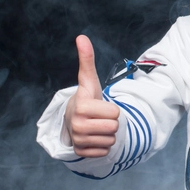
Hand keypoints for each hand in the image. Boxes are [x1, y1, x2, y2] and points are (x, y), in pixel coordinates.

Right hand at [64, 35, 119, 156]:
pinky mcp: (82, 153)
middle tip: (100, 117)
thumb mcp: (89, 80)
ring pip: (111, 140)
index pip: (116, 112)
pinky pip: (105, 151)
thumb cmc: (87, 98)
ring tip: (97, 126)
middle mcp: (77, 125)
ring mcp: (78, 141)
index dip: (112, 109)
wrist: (73, 118)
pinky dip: (103, 146)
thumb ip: (87, 60)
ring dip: (108, 134)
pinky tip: (95, 137)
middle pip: (114, 127)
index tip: (100, 106)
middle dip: (111, 121)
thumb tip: (81, 37)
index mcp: (81, 106)